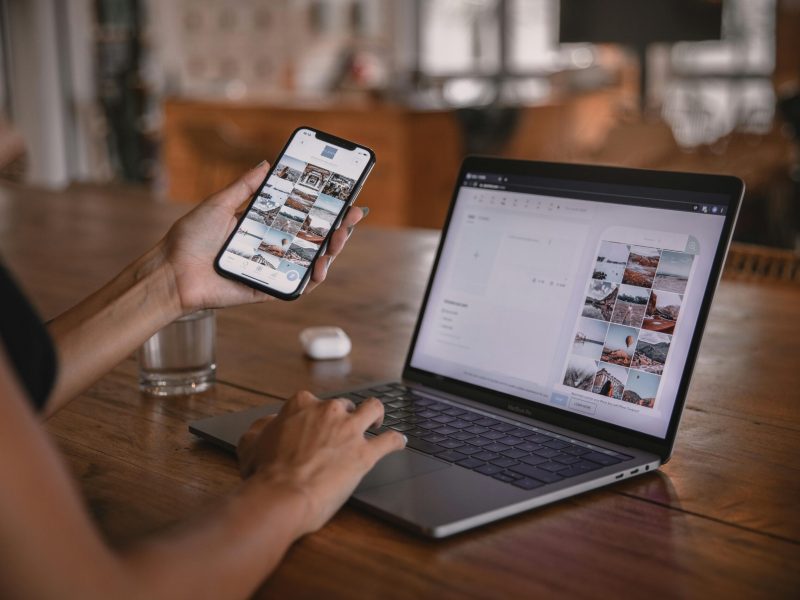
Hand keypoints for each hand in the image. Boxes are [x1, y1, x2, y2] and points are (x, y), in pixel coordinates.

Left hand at [161, 162, 366, 312]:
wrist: (172, 271)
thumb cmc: (190, 238)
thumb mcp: (219, 203)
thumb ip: (245, 187)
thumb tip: (267, 164)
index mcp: (262, 226)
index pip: (301, 216)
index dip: (324, 208)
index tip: (344, 197)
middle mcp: (271, 247)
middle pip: (313, 238)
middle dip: (337, 227)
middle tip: (352, 215)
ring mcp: (272, 269)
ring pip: (310, 262)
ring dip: (331, 251)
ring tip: (340, 238)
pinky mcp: (267, 289)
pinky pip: (296, 286)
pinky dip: (312, 279)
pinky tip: (321, 266)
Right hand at [237, 391, 405, 535]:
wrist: (281, 496)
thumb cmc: (264, 474)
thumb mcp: (251, 443)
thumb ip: (262, 427)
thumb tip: (269, 423)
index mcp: (301, 405)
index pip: (313, 402)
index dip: (314, 415)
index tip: (314, 425)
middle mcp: (328, 411)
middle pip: (344, 405)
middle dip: (344, 417)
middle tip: (341, 433)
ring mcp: (349, 430)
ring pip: (374, 409)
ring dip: (377, 415)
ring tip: (377, 423)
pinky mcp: (365, 453)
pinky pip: (390, 440)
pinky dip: (396, 440)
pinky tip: (399, 442)